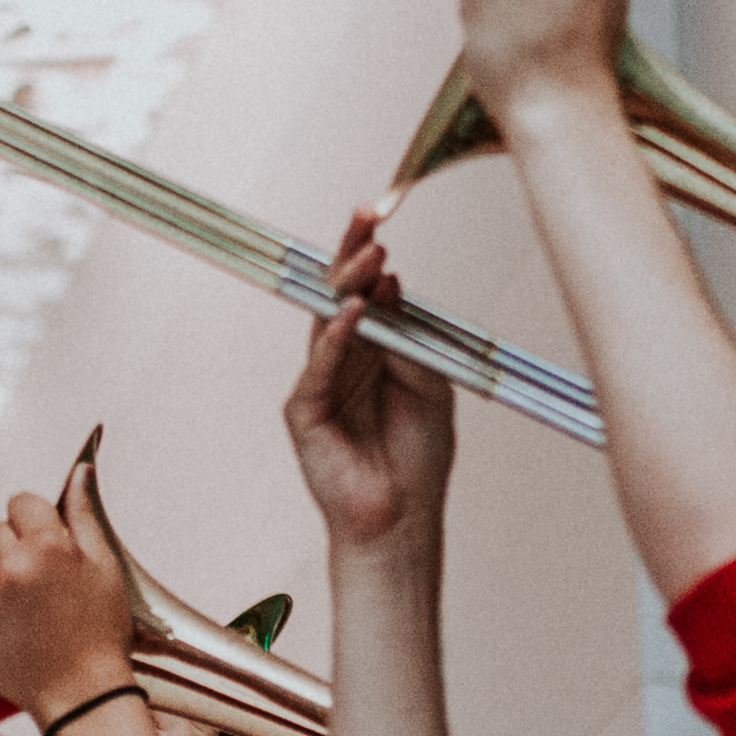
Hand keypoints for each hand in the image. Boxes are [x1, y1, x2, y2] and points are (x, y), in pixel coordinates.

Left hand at [0, 480, 139, 725]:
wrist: (80, 695)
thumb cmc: (99, 635)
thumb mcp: (105, 567)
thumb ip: (83, 515)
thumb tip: (78, 474)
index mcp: (44, 546)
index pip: (21, 503)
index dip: (36, 523)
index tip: (47, 544)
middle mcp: (6, 567)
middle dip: (16, 550)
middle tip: (42, 587)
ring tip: (28, 615)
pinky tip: (8, 629)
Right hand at [285, 211, 458, 553]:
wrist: (404, 517)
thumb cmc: (418, 456)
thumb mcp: (430, 385)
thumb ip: (409, 339)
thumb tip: (390, 285)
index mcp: (373, 349)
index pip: (363, 290)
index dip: (368, 256)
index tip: (377, 218)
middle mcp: (342, 359)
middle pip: (337, 294)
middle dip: (350, 256)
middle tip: (364, 220)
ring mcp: (320, 382)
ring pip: (325, 322)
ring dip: (346, 287)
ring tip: (368, 257)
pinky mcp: (305, 411)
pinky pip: (319, 367)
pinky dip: (336, 339)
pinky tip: (352, 313)